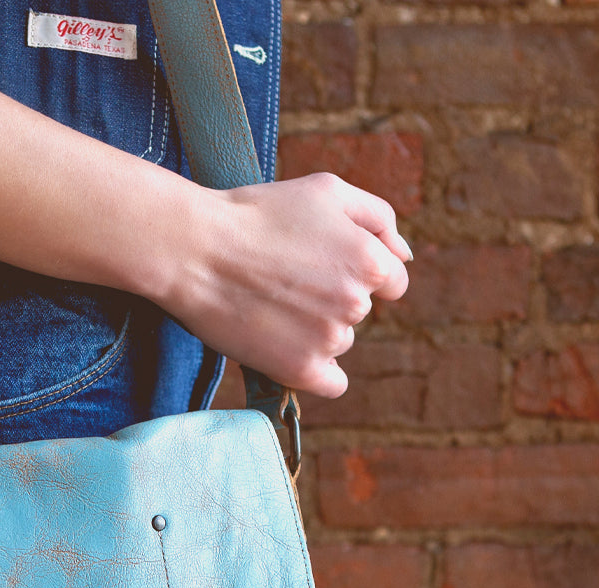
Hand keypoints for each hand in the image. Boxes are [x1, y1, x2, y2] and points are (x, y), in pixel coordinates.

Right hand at [166, 173, 410, 398]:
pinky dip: (316, 373)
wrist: (196, 251)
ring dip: (314, 332)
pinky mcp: (299, 370)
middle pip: (358, 312)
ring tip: (271, 308)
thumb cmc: (257, 214)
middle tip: (283, 282)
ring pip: (338, 343)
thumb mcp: (326, 190)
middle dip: (330, 299)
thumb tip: (404, 257)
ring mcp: (328, 340)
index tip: (318, 268)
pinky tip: (290, 353)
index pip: (391, 281)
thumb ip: (379, 218)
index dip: (354, 271)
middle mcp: (356, 304)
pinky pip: (331, 384)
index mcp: (372, 261)